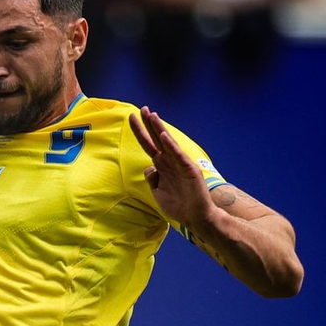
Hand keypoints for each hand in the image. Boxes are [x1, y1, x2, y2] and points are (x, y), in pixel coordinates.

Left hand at [128, 106, 214, 229]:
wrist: (195, 216)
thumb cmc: (178, 205)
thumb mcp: (158, 191)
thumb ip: (152, 178)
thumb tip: (148, 168)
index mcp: (162, 166)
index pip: (148, 145)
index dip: (139, 132)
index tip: (131, 119)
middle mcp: (170, 161)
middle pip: (156, 139)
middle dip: (149, 124)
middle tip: (141, 109)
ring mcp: (180, 164)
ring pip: (167, 143)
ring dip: (159, 129)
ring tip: (151, 115)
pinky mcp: (189, 170)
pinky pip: (178, 156)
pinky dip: (171, 146)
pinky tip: (163, 136)